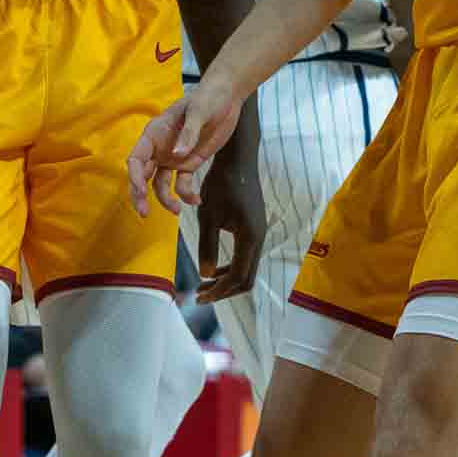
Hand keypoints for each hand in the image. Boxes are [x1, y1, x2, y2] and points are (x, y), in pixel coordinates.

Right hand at [127, 83, 244, 217]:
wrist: (226, 97)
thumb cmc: (207, 98)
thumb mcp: (198, 111)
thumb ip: (189, 133)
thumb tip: (177, 156)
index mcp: (155, 133)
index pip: (136, 158)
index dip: (134, 175)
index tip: (139, 190)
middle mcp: (159, 148)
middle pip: (143, 175)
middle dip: (140, 195)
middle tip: (144, 213)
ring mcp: (173, 157)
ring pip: (160, 184)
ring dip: (165, 199)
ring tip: (178, 210)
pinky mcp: (189, 163)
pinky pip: (182, 183)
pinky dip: (187, 194)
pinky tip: (197, 200)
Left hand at [191, 140, 266, 303]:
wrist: (238, 159)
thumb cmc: (220, 184)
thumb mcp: (208, 216)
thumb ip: (207, 246)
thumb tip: (205, 275)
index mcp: (249, 237)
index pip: (236, 277)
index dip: (218, 291)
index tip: (198, 297)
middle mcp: (258, 239)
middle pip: (246, 279)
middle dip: (223, 291)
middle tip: (199, 295)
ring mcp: (259, 234)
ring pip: (247, 269)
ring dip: (225, 280)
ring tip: (203, 284)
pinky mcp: (255, 228)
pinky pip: (246, 257)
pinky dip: (230, 267)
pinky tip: (213, 266)